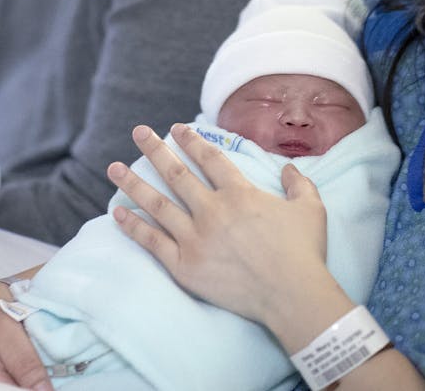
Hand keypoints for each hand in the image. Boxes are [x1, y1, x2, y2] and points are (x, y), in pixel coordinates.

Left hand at [107, 123, 344, 331]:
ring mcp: (195, 238)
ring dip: (133, 183)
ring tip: (114, 168)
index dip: (192, 140)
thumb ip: (298, 183)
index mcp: (239, 193)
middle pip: (176, 173)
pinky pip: (152, 242)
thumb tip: (288, 167)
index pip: (209, 158)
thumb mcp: (310, 208)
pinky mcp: (185, 265)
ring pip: (157, 204)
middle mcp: (212, 210)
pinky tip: (118, 213)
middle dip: (155, 149)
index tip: (176, 128)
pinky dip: (133, 226)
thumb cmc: (303, 252)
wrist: (292, 296)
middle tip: (138, 132)